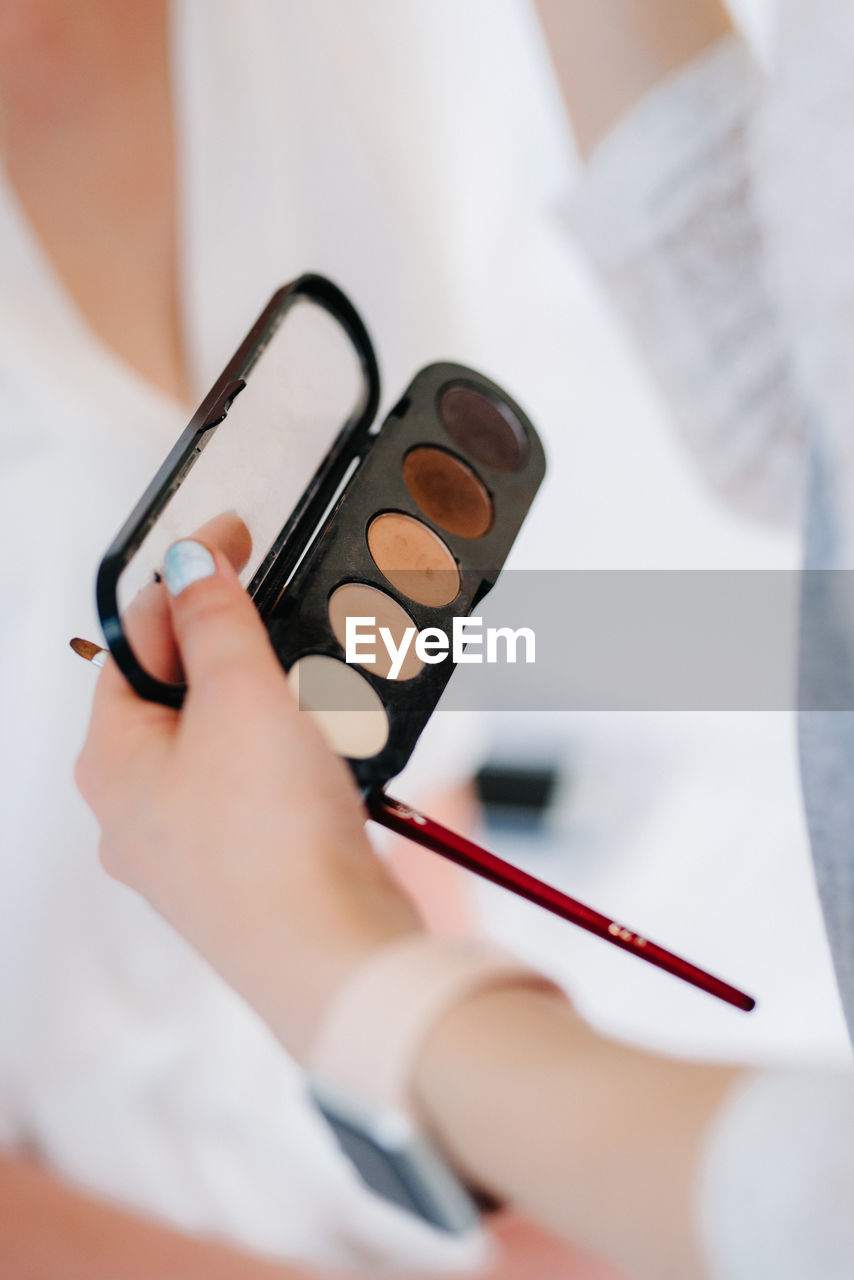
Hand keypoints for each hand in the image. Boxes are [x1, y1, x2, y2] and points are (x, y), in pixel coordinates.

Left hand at [76, 534, 420, 1058]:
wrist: (332, 956)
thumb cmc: (272, 843)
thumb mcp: (240, 699)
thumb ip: (215, 622)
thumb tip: (191, 563)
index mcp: (111, 759)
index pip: (135, 639)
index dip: (186, 578)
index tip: (234, 537)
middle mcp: (136, 806)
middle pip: (174, 689)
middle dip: (228, 641)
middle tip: (275, 604)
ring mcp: (187, 843)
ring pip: (220, 739)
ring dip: (264, 698)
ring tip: (308, 680)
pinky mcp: (242, 866)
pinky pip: (255, 785)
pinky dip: (286, 752)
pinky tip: (321, 749)